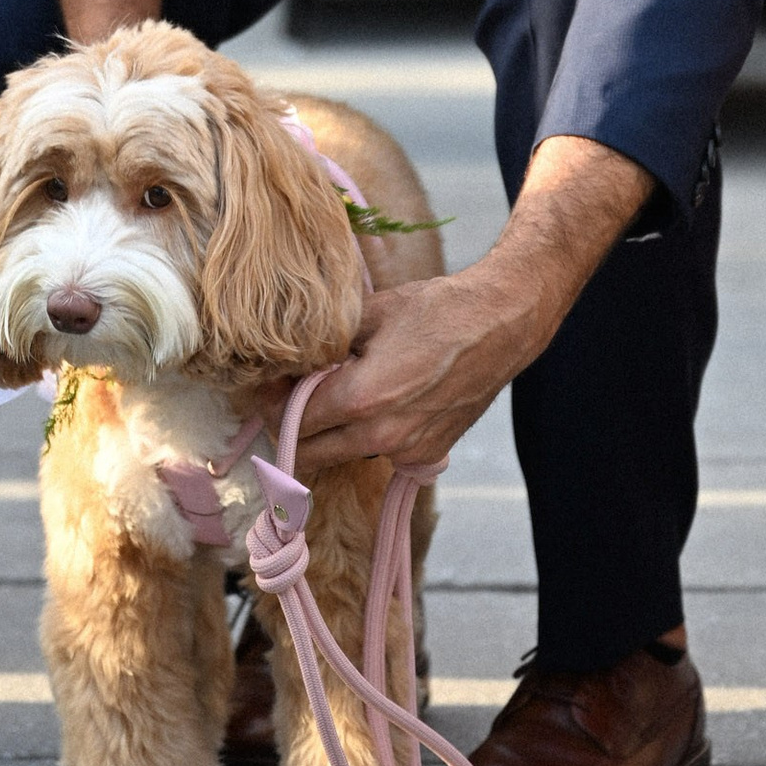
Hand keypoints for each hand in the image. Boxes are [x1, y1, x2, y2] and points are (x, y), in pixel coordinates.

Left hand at [294, 136, 653, 478]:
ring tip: (327, 395)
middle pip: (309, 452)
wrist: (502, 324)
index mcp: (362, 399)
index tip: (263, 387)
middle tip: (284, 397)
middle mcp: (382, 435)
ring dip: (324, 434)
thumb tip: (290, 359)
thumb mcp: (370, 314)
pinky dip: (362, 434)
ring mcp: (407, 449)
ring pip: (341, 454)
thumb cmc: (438, 310)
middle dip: (288, 428)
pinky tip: (369, 402)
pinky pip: (377, 452)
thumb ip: (324, 345)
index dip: (269, 403)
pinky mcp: (428, 453)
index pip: (291, 421)